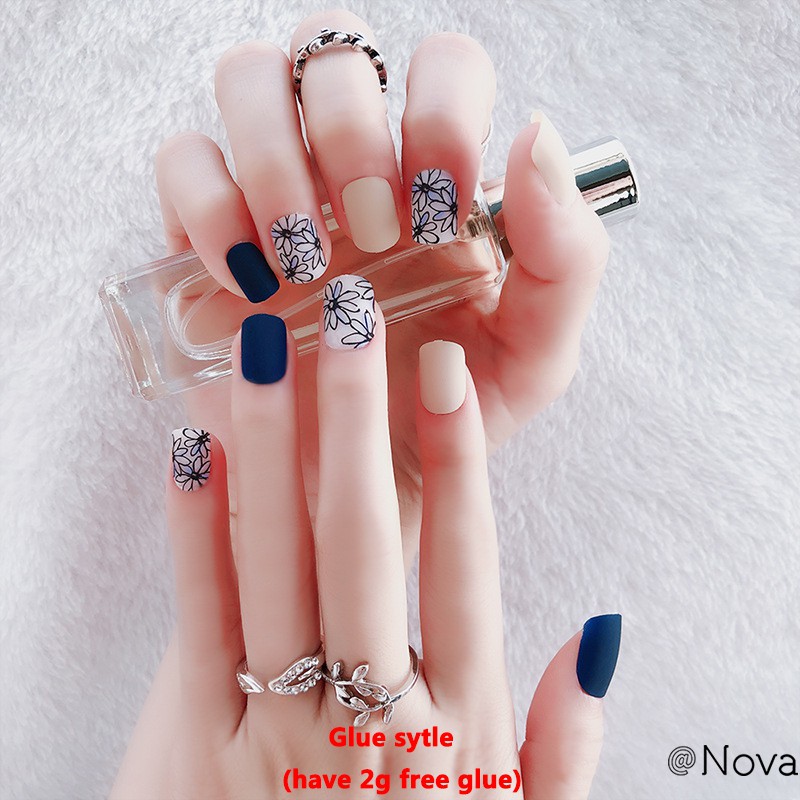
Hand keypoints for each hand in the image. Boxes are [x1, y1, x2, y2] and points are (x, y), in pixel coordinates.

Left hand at [109, 296, 620, 797]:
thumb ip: (563, 744)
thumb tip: (601, 638)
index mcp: (455, 725)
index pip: (466, 566)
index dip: (459, 461)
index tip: (445, 374)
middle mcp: (370, 712)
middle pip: (365, 541)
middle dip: (358, 419)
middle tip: (353, 320)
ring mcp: (278, 721)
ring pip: (274, 562)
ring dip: (269, 447)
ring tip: (266, 351)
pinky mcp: (200, 735)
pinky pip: (198, 617)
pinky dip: (194, 527)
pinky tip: (192, 446)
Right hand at [154, 9, 610, 561]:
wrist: (361, 489)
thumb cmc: (446, 415)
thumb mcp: (532, 356)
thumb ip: (566, 258)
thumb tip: (537, 135)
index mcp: (440, 178)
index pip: (443, 67)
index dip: (440, 109)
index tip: (439, 205)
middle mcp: (355, 166)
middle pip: (334, 48)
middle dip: (351, 129)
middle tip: (372, 230)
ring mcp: (276, 190)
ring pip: (249, 81)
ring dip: (274, 158)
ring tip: (302, 259)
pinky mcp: (208, 232)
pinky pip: (182, 162)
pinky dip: (206, 205)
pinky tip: (245, 277)